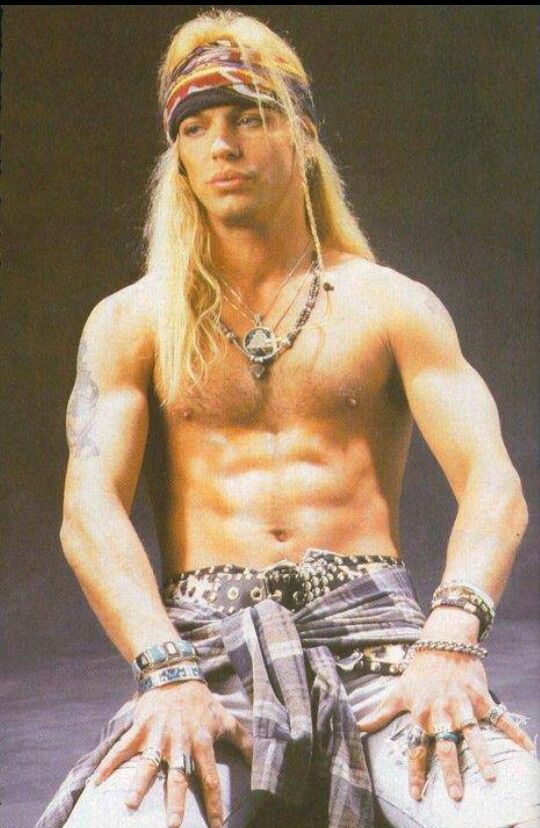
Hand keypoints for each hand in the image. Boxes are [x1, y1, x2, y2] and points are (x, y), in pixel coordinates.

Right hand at [92, 679, 253, 827]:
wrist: (175, 674)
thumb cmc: (202, 702)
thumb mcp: (225, 719)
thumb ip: (244, 741)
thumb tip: (260, 762)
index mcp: (201, 742)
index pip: (210, 778)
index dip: (214, 804)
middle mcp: (180, 742)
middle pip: (178, 775)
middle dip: (175, 800)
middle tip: (173, 825)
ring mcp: (158, 734)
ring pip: (148, 762)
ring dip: (139, 783)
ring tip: (130, 804)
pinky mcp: (140, 727)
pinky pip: (122, 747)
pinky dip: (108, 763)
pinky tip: (97, 781)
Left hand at [356, 651, 533, 802]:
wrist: (444, 642)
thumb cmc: (418, 670)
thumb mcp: (397, 691)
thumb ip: (380, 713)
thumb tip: (357, 725)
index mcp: (422, 715)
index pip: (418, 748)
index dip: (416, 771)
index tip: (417, 794)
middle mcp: (443, 713)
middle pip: (447, 746)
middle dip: (451, 771)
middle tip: (457, 796)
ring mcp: (464, 705)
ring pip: (474, 734)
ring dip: (483, 755)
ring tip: (492, 777)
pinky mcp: (481, 697)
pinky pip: (500, 717)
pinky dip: (514, 732)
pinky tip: (527, 749)